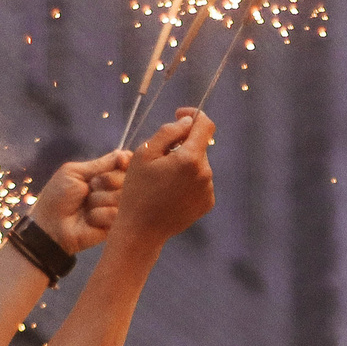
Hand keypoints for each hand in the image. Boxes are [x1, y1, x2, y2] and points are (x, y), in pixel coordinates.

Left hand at [30, 150, 127, 253]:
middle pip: (128, 178)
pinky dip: (98, 214)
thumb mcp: (75, 172)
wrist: (51, 225)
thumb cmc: (58, 196)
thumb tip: (126, 154)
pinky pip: (115, 213)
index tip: (121, 162)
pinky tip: (88, 220)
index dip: (126, 162)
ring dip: (99, 199)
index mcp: (104, 174)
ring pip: (121, 196)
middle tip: (89, 188)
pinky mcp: (115, 225)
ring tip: (86, 207)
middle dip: (107, 181)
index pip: (127, 163)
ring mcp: (116, 207)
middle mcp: (113, 189)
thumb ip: (101, 163)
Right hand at [108, 110, 214, 245]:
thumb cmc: (138, 189)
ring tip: (162, 180)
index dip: (193, 115)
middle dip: (182, 145)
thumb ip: (168, 132)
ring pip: (199, 164)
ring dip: (184, 164)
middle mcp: (205, 173)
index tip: (180, 115)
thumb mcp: (144, 153)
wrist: (142, 230)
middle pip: (199, 146)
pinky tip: (170, 192)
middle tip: (159, 158)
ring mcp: (208, 189)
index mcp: (190, 158)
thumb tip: (187, 122)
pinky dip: (188, 180)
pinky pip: (200, 182)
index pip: (205, 125)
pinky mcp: (207, 203)